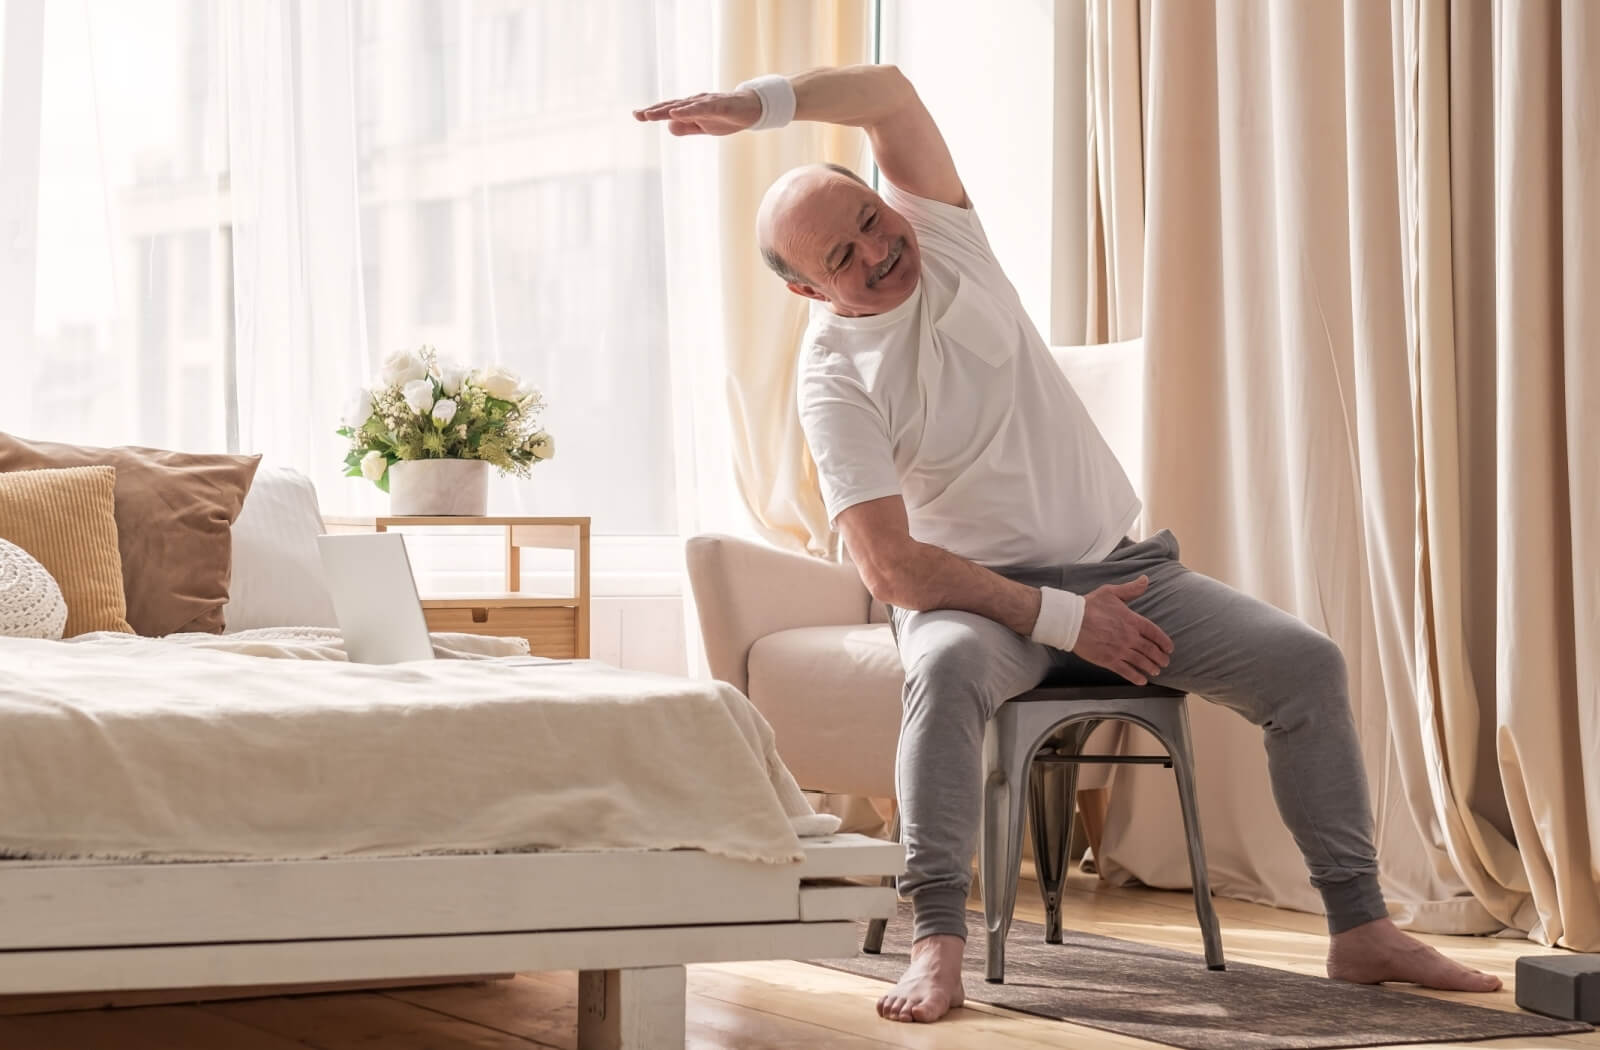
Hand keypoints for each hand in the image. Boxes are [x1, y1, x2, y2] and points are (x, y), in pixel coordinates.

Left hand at [632, 91, 761, 135]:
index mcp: (691, 109)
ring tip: (650, 114)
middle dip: (654, 110)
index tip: (637, 115)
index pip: (669, 110)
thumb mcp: (704, 127)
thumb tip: (669, 126)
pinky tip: (675, 113)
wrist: (752, 109)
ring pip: (683, 106)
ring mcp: (706, 103)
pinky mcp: (718, 106)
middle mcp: (695, 102)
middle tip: (637, 114)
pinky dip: (687, 110)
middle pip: (672, 106)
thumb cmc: (727, 117)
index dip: (653, 112)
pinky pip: (701, 108)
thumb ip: (687, 127)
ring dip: (666, 110)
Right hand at [1072, 576, 1173, 685]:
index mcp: (1132, 620)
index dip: (1164, 642)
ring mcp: (1119, 650)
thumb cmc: (1090, 605)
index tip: (1169, 648)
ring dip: (1151, 668)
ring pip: (1141, 662)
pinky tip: (1142, 681)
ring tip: (1156, 671)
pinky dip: (1136, 677)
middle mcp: (1129, 637)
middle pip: (1151, 650)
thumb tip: (1146, 579)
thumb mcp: (1111, 592)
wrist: (1071, 621)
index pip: (1154, 633)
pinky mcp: (1108, 660)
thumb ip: (1131, 589)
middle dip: (1160, 657)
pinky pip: (1126, 671)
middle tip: (1165, 662)